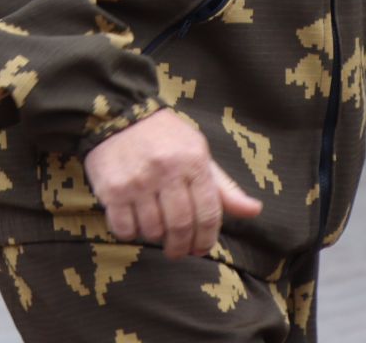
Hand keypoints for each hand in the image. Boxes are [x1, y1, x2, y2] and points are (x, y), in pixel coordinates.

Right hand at [84, 109, 262, 258]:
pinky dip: (130, 233)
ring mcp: (137, 180)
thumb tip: (254, 210)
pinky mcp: (111, 188)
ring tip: (155, 231)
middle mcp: (166, 171)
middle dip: (181, 246)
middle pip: (180, 226)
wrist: (119, 115)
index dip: (206, 238)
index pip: (208, 213)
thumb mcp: (198, 153)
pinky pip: (124, 227)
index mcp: (193, 162)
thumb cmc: (165, 138)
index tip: (200, 249)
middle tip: (178, 251)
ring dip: (156, 237)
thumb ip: (223, 187)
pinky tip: (133, 224)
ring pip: (152, 229)